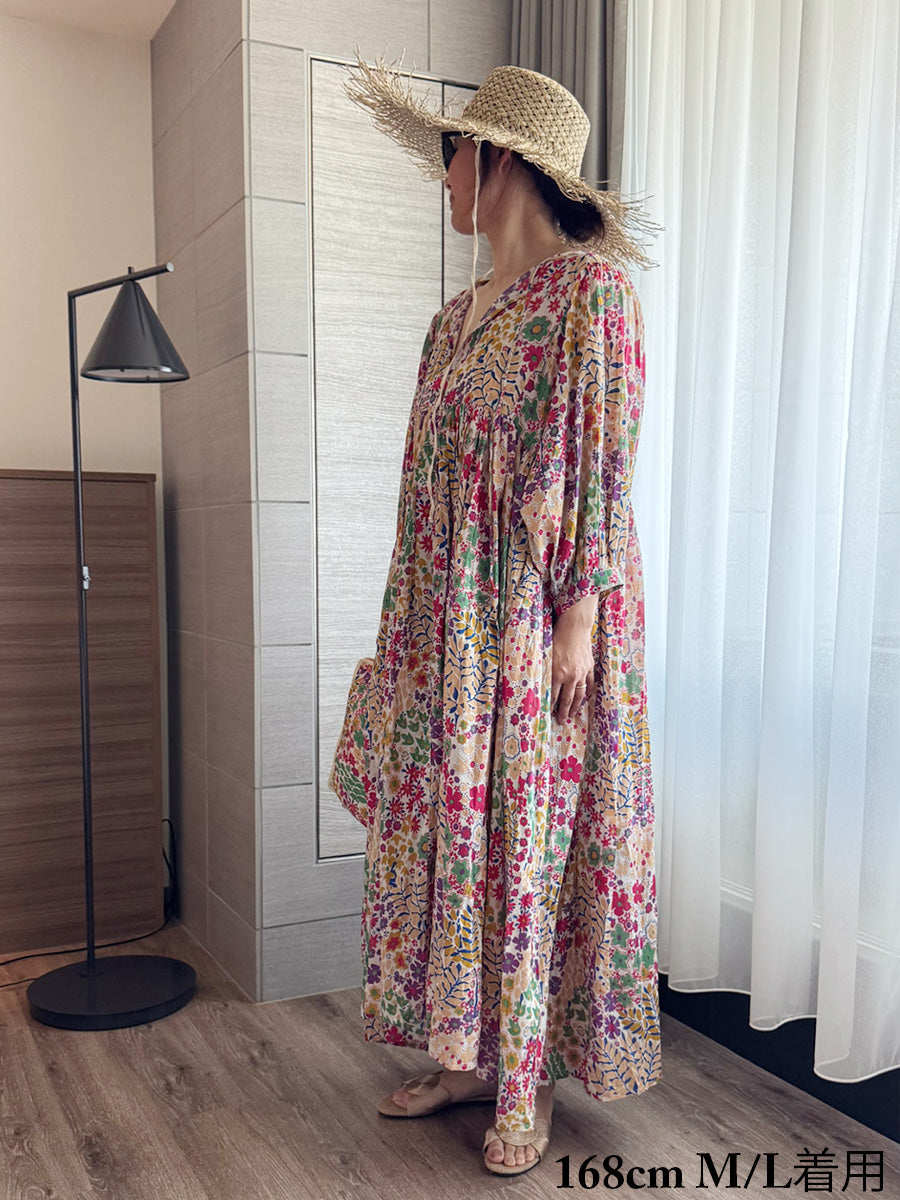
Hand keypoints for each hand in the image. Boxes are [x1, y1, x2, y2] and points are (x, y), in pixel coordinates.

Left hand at [551, 594, 597, 720]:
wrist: (574, 626)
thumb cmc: (557, 637)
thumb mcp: (545, 653)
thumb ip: (543, 668)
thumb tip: (535, 680)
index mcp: (557, 673)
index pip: (553, 695)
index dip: (551, 706)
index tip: (549, 715)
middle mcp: (570, 676)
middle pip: (567, 699)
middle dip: (564, 712)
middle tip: (562, 722)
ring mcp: (582, 672)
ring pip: (580, 694)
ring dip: (576, 706)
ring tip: (573, 715)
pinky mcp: (589, 667)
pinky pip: (590, 683)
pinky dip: (588, 691)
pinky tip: (586, 697)